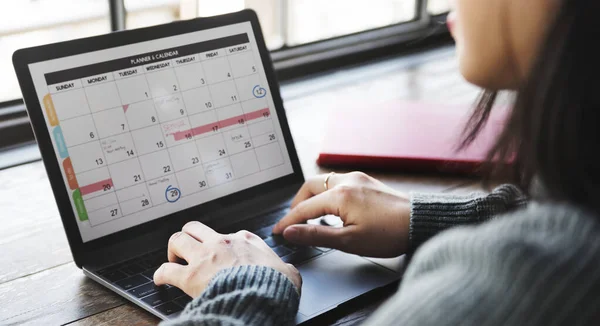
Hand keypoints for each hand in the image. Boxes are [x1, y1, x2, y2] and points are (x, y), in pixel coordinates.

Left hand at [154, 221, 301, 297]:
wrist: (261, 296)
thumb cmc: (274, 285)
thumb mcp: (288, 273)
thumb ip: (285, 268)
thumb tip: (289, 272)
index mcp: (245, 240)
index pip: (229, 234)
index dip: (224, 244)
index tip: (223, 254)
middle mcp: (222, 243)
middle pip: (195, 228)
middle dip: (189, 236)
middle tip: (189, 249)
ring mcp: (204, 257)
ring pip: (177, 239)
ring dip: (173, 249)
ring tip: (173, 259)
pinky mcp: (191, 276)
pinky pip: (166, 270)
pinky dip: (160, 274)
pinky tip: (160, 279)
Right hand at [273, 172, 409, 257]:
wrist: (420, 222)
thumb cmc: (389, 234)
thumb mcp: (349, 241)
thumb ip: (316, 235)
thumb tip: (291, 232)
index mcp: (340, 195)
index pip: (304, 208)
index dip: (288, 221)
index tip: (277, 232)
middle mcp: (346, 181)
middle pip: (310, 186)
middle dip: (297, 203)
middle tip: (293, 221)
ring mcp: (357, 178)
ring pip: (324, 182)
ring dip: (312, 197)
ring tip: (310, 216)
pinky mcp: (366, 181)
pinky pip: (338, 182)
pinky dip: (327, 193)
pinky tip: (331, 209)